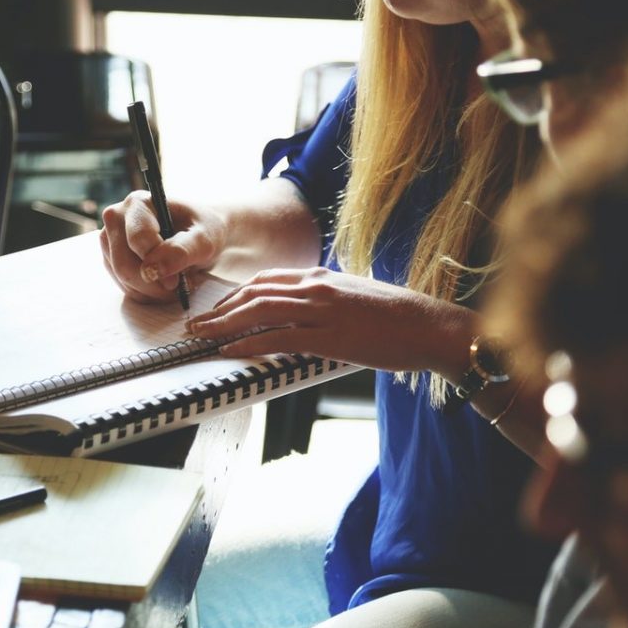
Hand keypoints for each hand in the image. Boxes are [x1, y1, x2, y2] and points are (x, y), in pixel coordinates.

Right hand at [99, 191, 224, 302]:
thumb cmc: (203, 230)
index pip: (138, 240)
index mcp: (139, 203)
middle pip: (124, 264)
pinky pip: (124, 286)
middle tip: (178, 286)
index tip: (177, 280)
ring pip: (123, 279)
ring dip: (152, 291)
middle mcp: (117, 217)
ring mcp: (110, 240)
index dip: (158, 264)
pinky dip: (147, 293)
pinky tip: (163, 284)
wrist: (199, 234)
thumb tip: (153, 269)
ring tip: (175, 282)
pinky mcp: (111, 259)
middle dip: (153, 284)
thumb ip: (182, 251)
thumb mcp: (204, 239)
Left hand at [186, 267, 473, 373]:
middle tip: (197, 324)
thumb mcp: (356, 297)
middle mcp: (317, 287)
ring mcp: (321, 309)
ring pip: (259, 311)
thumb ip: (327, 300)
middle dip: (220, 309)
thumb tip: (306, 313)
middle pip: (254, 292)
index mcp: (322, 276)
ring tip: (202, 337)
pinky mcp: (329, 335)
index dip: (236, 295)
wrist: (430, 326)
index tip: (218, 309)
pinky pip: (278, 338)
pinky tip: (230, 351)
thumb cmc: (399, 318)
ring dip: (224, 324)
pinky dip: (248, 343)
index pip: (266, 280)